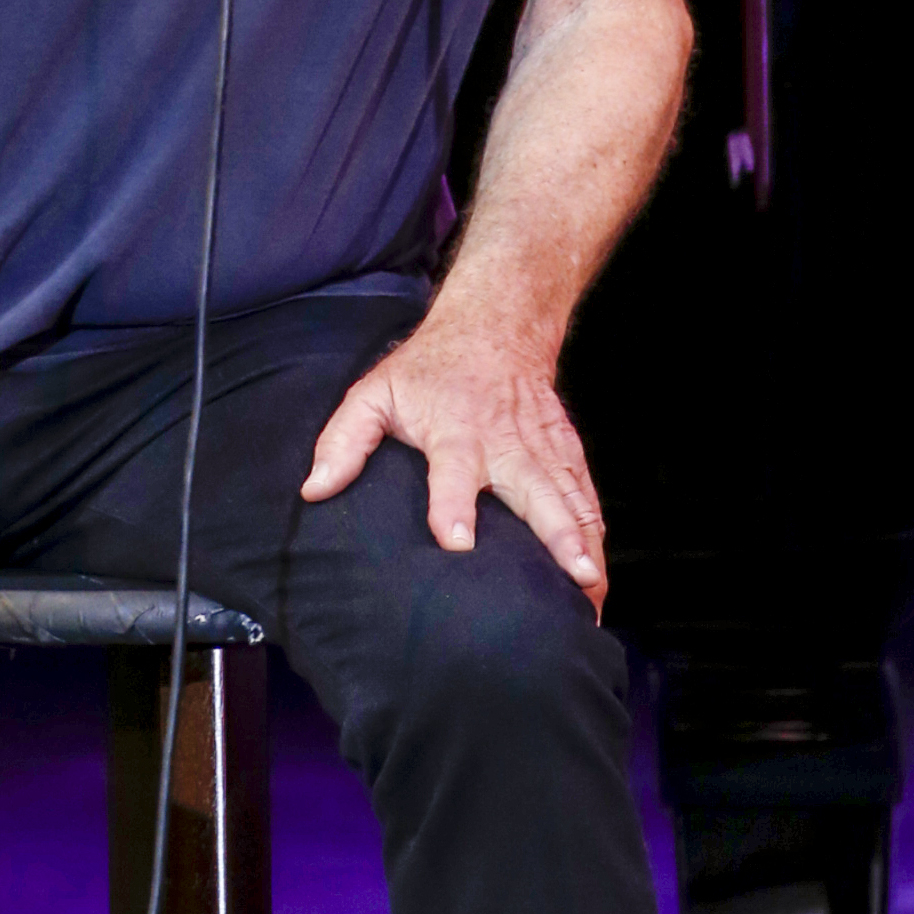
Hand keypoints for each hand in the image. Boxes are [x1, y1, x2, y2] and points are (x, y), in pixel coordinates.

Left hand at [300, 310, 607, 614]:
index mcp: (453, 429)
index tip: (456, 544)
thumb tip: (314, 490)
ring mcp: (539, 445)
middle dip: (555, 535)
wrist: (493, 324)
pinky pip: (583, 489)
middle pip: (533, 490)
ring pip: (567, 495)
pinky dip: (595, 526)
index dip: (452, 507)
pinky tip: (600, 566)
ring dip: (584, 541)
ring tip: (593, 590)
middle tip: (574, 578)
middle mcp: (503, 440)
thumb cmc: (427, 370)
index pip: (452, 472)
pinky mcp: (562, 447)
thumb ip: (344, 440)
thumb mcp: (375, 391)